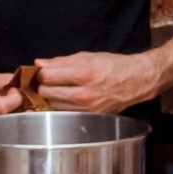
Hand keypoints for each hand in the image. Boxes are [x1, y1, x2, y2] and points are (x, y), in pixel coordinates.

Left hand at [34, 50, 156, 113]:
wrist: (133, 81)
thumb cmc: (111, 66)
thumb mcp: (86, 57)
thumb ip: (60, 61)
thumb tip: (39, 63)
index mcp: (83, 74)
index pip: (47, 76)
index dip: (40, 72)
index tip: (41, 71)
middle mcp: (84, 94)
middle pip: (46, 93)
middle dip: (42, 85)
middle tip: (46, 80)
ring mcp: (86, 108)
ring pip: (52, 105)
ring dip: (50, 97)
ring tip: (56, 89)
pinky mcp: (88, 116)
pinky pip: (64, 112)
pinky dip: (60, 105)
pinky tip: (64, 98)